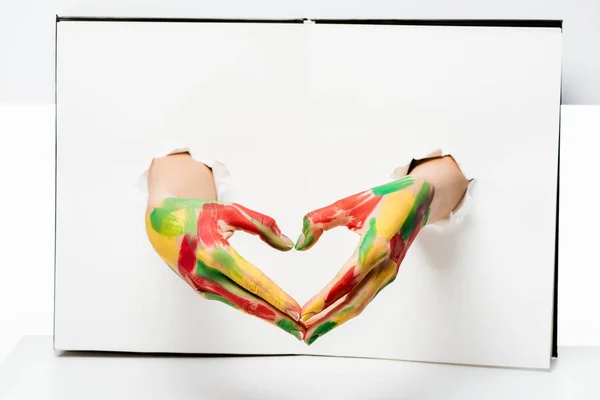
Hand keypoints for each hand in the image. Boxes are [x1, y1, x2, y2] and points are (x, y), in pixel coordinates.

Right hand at [145, 197, 304, 339]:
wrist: (160, 224)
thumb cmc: (196, 214)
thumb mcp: (229, 210)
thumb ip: (261, 224)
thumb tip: (287, 246)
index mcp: (213, 253)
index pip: (251, 281)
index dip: (275, 297)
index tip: (296, 310)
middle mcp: (206, 274)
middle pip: (248, 302)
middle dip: (277, 318)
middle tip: (301, 330)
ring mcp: (202, 285)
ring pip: (241, 306)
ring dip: (268, 318)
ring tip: (291, 327)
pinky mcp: (201, 290)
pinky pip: (232, 301)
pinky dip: (253, 309)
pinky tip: (271, 315)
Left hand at [295, 176, 433, 343]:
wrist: (420, 200)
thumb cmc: (384, 198)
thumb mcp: (350, 203)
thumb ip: (320, 220)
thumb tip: (299, 245)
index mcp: (377, 243)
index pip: (348, 277)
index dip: (327, 297)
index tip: (306, 312)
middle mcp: (385, 264)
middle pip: (353, 300)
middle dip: (327, 320)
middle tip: (302, 334)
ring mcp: (388, 273)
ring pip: (359, 305)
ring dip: (334, 321)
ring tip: (310, 333)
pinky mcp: (387, 277)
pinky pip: (364, 299)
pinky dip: (344, 312)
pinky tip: (328, 319)